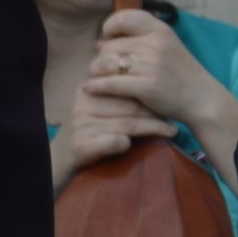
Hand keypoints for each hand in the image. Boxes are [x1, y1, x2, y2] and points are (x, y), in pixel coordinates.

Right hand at [48, 83, 174, 192]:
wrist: (62, 157)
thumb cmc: (93, 127)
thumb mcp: (105, 105)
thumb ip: (124, 91)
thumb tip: (164, 79)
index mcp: (90, 87)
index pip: (128, 85)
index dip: (151, 92)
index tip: (172, 97)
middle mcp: (85, 102)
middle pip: (131, 105)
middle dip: (157, 111)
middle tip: (176, 114)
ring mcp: (81, 124)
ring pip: (127, 124)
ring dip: (153, 128)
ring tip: (172, 130)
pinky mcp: (81, 145)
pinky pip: (113, 141)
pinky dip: (125, 144)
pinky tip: (134, 145)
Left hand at [83, 10, 227, 128]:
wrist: (202, 97)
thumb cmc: (180, 73)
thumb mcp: (166, 47)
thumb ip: (138, 41)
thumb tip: (99, 42)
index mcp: (161, 30)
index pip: (124, 18)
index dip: (110, 26)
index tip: (109, 39)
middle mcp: (155, 44)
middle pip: (109, 46)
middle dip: (102, 57)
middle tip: (105, 68)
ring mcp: (151, 65)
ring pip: (104, 64)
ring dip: (96, 72)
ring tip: (98, 77)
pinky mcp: (145, 87)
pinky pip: (108, 83)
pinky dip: (95, 86)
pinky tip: (91, 88)